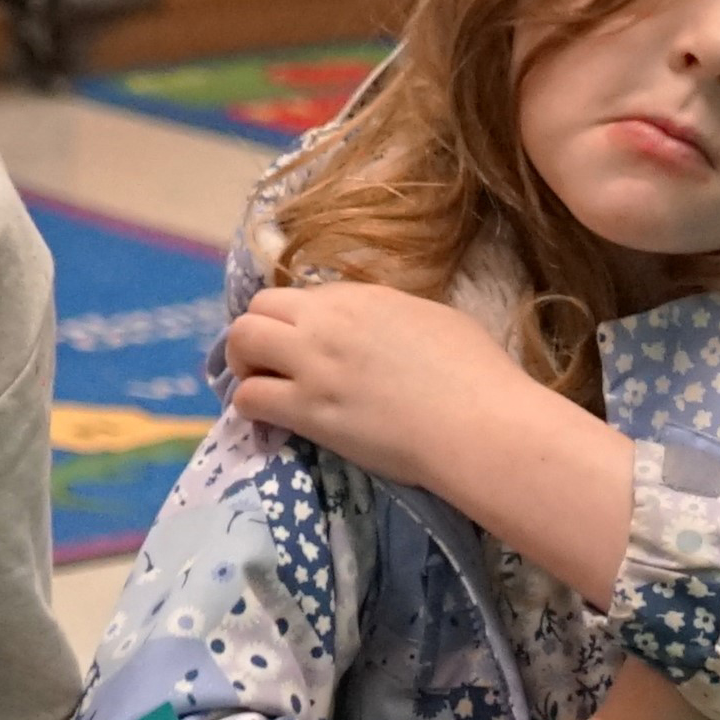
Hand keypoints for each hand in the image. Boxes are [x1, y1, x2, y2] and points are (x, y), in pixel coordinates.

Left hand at [222, 277, 576, 500]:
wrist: (477, 423)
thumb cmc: (477, 373)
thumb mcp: (436, 320)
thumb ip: (394, 317)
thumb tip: (381, 330)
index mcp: (362, 297)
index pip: (303, 295)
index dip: (297, 321)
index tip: (305, 345)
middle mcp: (328, 321)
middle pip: (259, 308)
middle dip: (258, 333)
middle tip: (271, 365)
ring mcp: (313, 363)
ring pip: (241, 341)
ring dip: (243, 364)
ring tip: (261, 387)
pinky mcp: (308, 409)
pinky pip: (249, 396)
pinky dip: (250, 406)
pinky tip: (268, 420)